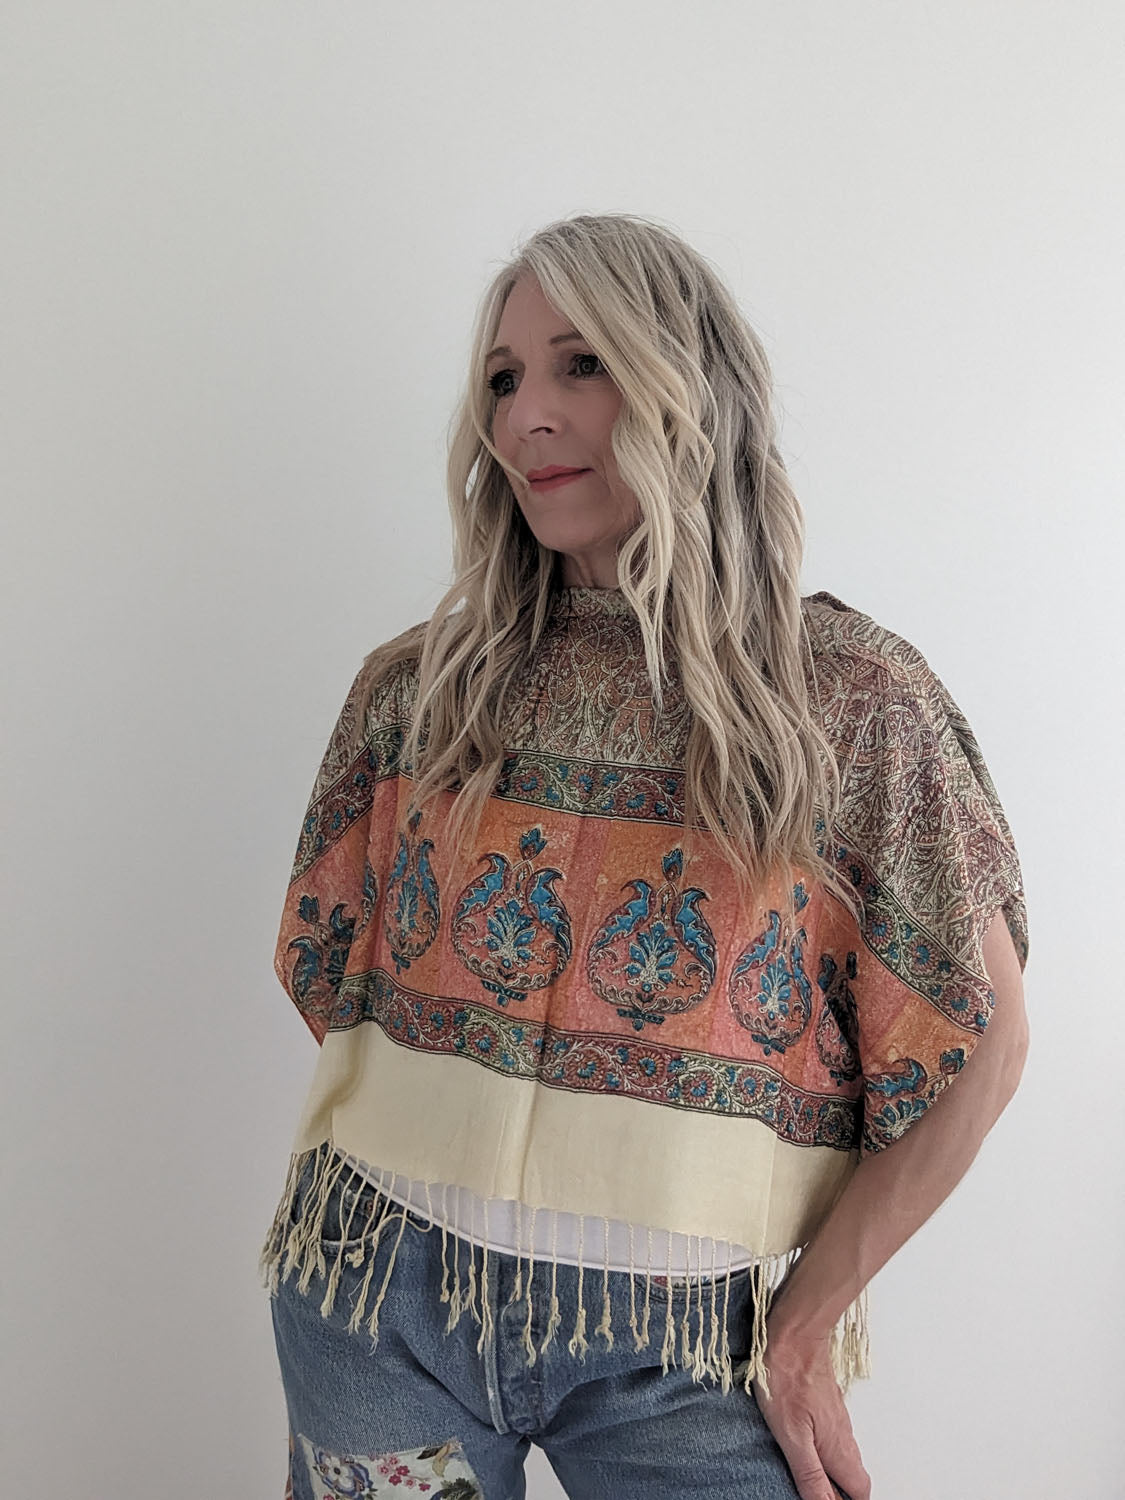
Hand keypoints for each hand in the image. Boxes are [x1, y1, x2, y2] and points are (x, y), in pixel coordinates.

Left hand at [750, 1319, 871, 1499]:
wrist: (794, 1334)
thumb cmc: (788, 1378)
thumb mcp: (793, 1435)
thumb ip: (811, 1474)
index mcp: (838, 1449)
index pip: (859, 1491)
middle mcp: (844, 1435)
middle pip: (855, 1476)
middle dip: (844, 1492)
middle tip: (822, 1495)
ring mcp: (837, 1417)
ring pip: (846, 1455)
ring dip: (835, 1472)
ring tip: (816, 1480)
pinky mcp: (826, 1402)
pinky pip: (835, 1435)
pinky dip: (828, 1450)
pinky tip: (809, 1446)